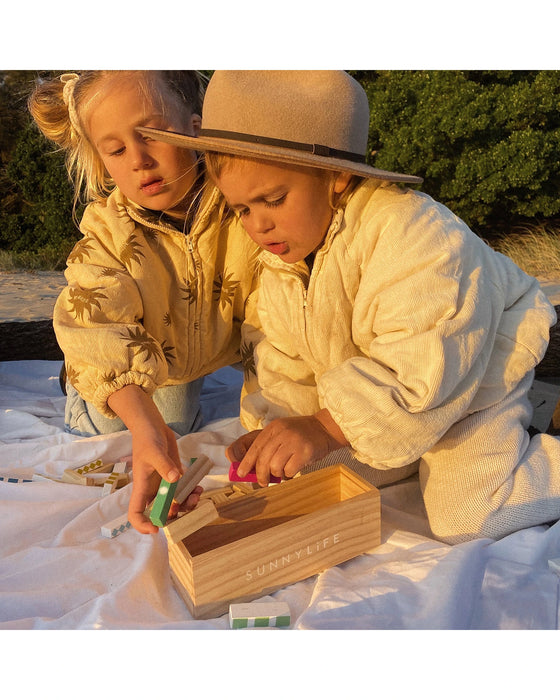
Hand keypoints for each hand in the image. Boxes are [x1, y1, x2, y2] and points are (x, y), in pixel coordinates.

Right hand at [108, 384, 200, 533]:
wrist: (154, 427)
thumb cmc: (147, 439)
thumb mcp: (154, 451)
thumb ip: (164, 465)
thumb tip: (175, 479)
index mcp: (142, 488)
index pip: (136, 513)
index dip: (143, 525)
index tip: (156, 528)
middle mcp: (153, 490)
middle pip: (161, 513)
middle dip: (175, 514)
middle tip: (188, 503)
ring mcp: (164, 485)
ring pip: (175, 504)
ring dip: (187, 504)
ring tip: (198, 494)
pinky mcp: (174, 478)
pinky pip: (183, 492)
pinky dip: (192, 493)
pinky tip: (199, 487)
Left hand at [225, 409, 348, 486]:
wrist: (325, 429)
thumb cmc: (300, 435)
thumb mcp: (281, 432)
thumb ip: (267, 446)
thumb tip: (252, 467)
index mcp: (273, 428)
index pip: (255, 447)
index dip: (246, 462)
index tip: (241, 473)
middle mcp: (282, 433)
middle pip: (263, 459)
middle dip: (260, 474)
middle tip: (262, 482)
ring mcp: (294, 442)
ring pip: (275, 466)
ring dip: (277, 473)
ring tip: (283, 470)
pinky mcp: (305, 452)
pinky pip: (290, 470)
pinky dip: (290, 473)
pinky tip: (294, 468)